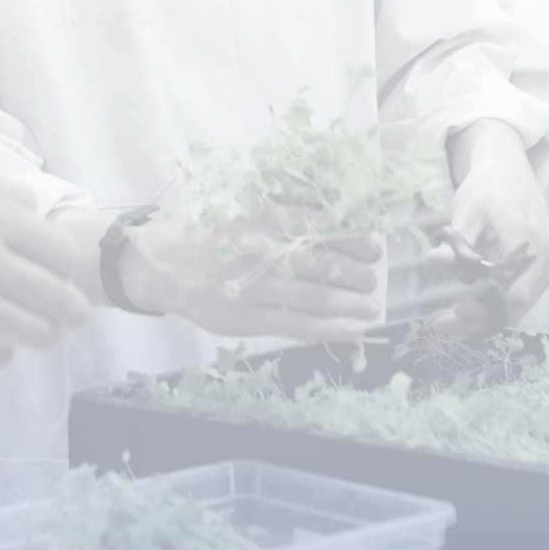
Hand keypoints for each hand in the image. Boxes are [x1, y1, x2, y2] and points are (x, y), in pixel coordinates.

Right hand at [0, 163, 90, 368]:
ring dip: (43, 336)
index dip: (67, 267)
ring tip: (37, 333)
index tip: (60, 275)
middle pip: (59, 298)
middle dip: (72, 312)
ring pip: (35, 333)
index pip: (62, 252)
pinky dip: (0, 353)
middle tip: (70, 317)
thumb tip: (38, 217)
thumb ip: (3, 191)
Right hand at [122, 205, 381, 342]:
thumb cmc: (224, 244)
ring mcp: (256, 287)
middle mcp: (263, 251)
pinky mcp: (250, 317)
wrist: (177, 268)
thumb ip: (293, 223)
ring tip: (369, 306)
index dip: (355, 241)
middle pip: (324, 263)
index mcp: (268, 221)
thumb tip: (344, 230)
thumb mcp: (255, 219)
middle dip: (357, 273)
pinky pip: (299, 326)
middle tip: (371, 279)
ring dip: (351, 304)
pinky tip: (352, 330)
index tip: (371, 249)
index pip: (324, 228)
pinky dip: (331, 329)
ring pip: (316, 298)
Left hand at [424, 120, 548, 334]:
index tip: (453, 312)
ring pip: (516, 307)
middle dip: (476, 319)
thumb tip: (433, 262)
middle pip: (513, 307)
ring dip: (483, 315)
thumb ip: (454, 243)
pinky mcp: (540, 269)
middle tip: (439, 322)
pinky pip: (518, 296)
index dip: (482, 310)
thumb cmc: (490, 190)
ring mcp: (546, 264)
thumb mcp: (468, 212)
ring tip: (445, 317)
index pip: (511, 293)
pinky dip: (493, 305)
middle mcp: (545, 257)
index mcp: (529, 241)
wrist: (510, 174)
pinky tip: (464, 306)